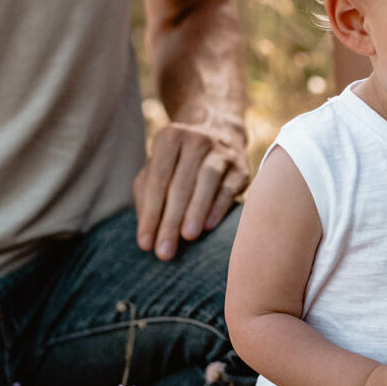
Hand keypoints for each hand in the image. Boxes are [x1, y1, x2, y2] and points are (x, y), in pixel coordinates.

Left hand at [133, 116, 248, 259]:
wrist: (221, 134)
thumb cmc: (180, 162)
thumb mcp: (158, 170)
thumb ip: (147, 196)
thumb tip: (147, 232)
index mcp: (170, 138)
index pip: (157, 181)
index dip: (150, 214)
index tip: (145, 244)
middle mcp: (196, 140)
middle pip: (180, 184)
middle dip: (171, 220)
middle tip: (164, 251)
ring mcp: (222, 151)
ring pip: (207, 181)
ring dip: (196, 211)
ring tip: (187, 237)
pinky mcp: (241, 166)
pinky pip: (229, 188)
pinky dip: (219, 207)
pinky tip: (209, 226)